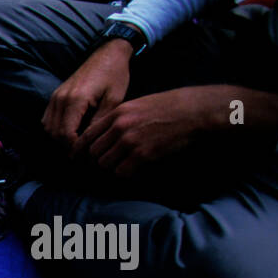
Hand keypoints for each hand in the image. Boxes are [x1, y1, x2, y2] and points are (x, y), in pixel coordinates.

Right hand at [42, 39, 131, 148]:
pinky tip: (70, 130)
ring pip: (48, 128)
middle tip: (83, 150)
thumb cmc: (114, 74)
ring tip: (77, 141)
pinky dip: (55, 128)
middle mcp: (61, 98)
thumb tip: (89, 142)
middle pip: (55, 133)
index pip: (66, 134)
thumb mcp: (114, 100)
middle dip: (67, 145)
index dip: (74, 148)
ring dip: (60, 138)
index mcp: (75, 100)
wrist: (107, 53)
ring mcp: (55, 96)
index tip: (87, 153)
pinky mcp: (55, 95)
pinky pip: (47, 119)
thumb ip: (99, 122)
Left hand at [74, 86, 220, 175]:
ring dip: (112, 167)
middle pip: (93, 153)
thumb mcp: (138, 104)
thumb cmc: (169, 107)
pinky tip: (135, 169)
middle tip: (108, 163)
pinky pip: (122, 172)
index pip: (87, 135)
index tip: (84, 157)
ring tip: (123, 165)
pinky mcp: (143, 154)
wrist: (194, 111)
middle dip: (98, 160)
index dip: (83, 149)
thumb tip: (103, 135)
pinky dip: (126, 173)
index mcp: (117, 113)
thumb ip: (119, 118)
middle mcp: (120, 127)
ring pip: (104, 164)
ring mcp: (130, 141)